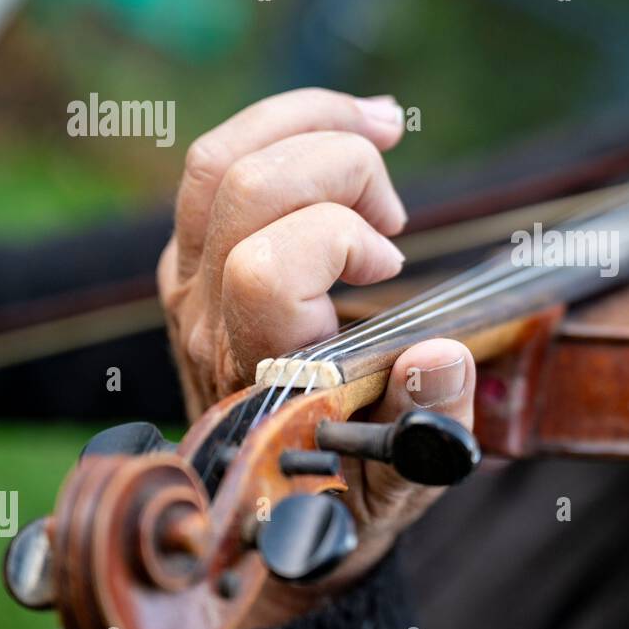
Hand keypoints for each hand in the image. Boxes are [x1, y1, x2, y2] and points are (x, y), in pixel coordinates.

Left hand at [157, 89, 477, 601]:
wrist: (271, 507)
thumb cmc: (344, 489)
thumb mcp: (404, 476)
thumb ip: (427, 426)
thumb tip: (440, 354)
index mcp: (258, 370)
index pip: (266, 266)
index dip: (340, 241)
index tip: (392, 267)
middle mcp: (206, 317)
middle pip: (240, 184)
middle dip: (338, 163)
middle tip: (397, 214)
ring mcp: (188, 283)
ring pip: (215, 158)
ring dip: (307, 120)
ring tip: (385, 127)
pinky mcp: (192, 260)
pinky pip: (218, 163)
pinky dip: (288, 130)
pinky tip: (351, 136)